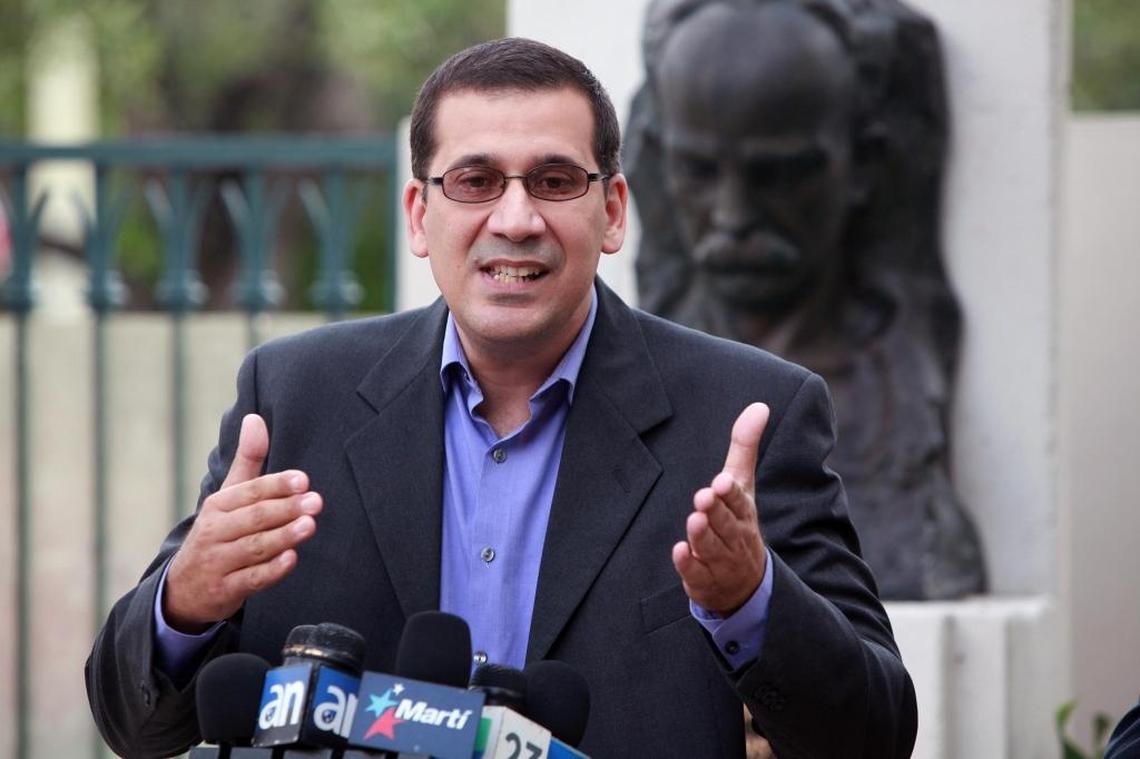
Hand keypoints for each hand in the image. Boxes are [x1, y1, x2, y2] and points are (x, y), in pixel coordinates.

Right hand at [163, 414, 321, 631]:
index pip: (250, 492)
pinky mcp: (226, 589)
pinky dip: (271, 570)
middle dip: (286, 509)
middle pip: (254, 518)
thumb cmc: (218, 532)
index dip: (276, 485)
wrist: (184, 588)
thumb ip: (247, 460)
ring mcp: (219, 562)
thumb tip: (255, 418)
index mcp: (218, 506)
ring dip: (283, 536)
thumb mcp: (228, 496)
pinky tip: (291, 559)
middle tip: (316, 501)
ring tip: (309, 525)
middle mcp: (215, 532)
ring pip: (254, 547)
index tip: (303, 479)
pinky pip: (251, 580)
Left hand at [673, 402, 769, 615]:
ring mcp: (720, 561)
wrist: (746, 583)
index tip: (722, 481)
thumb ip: (744, 446)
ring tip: (693, 519)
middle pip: (726, 524)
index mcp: (744, 514)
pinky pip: (697, 573)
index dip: (731, 494)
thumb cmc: (738, 522)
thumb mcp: (743, 485)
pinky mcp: (704, 579)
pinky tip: (679, 552)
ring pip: (712, 548)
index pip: (740, 502)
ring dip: (702, 535)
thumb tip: (759, 406)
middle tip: (704, 496)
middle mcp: (735, 538)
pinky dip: (689, 564)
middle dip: (716, 511)